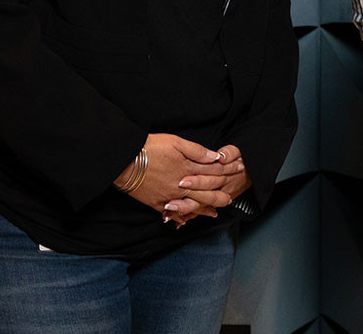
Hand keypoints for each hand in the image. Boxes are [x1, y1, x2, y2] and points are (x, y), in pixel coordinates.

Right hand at [115, 134, 233, 213]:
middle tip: (232, 197)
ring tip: (215, 213)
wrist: (124, 159)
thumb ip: (196, 151)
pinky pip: (172, 214)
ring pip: (192, 206)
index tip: (238, 168)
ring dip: (205, 209)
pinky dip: (181, 217)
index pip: (212, 170)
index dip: (227, 169)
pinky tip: (187, 220)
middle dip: (221, 193)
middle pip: (206, 192)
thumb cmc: (149, 147)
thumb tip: (215, 157)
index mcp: (187, 169)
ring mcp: (169, 197)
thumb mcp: (175, 142)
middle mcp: (181, 186)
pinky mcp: (156, 203)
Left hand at [162, 144, 250, 226]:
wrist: (245, 171)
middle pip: (200, 200)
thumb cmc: (237, 161)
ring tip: (168, 214)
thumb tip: (221, 157)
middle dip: (184, 203)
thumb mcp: (235, 152)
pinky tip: (173, 220)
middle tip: (170, 203)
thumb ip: (229, 154)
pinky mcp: (207, 203)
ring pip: (196, 208)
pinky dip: (184, 217)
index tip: (182, 182)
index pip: (208, 182)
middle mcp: (216, 192)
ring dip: (182, 212)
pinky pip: (195, 212)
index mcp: (222, 179)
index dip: (196, 182)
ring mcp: (211, 199)